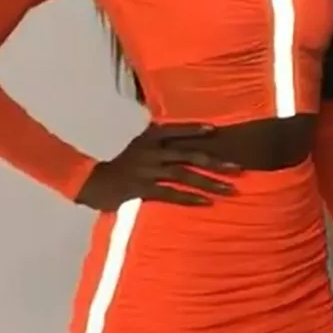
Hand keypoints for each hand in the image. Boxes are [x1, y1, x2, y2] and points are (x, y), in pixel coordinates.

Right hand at [75, 123, 242, 210]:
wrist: (94, 183)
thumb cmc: (123, 164)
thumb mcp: (140, 144)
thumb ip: (160, 139)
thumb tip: (185, 134)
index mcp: (150, 137)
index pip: (177, 130)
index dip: (195, 130)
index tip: (216, 130)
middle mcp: (150, 151)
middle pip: (188, 154)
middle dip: (216, 162)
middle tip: (238, 168)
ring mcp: (146, 170)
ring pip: (183, 175)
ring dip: (209, 182)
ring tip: (229, 190)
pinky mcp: (142, 189)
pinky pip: (170, 193)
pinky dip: (189, 197)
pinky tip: (205, 202)